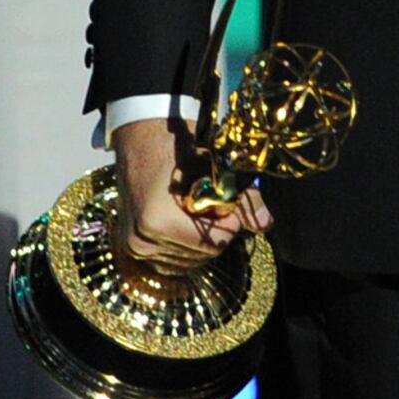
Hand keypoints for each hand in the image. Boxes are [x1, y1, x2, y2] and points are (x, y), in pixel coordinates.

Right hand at [111, 115, 269, 275]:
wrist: (139, 138)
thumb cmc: (176, 147)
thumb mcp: (214, 168)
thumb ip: (244, 198)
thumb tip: (266, 224)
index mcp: (159, 222)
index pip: (215, 241)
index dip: (229, 221)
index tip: (226, 198)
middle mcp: (142, 241)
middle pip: (203, 253)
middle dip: (215, 229)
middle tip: (210, 200)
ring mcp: (135, 247)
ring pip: (189, 259)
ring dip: (199, 239)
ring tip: (192, 207)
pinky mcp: (132, 248)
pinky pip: (171, 260)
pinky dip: (184, 245)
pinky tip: (181, 219)